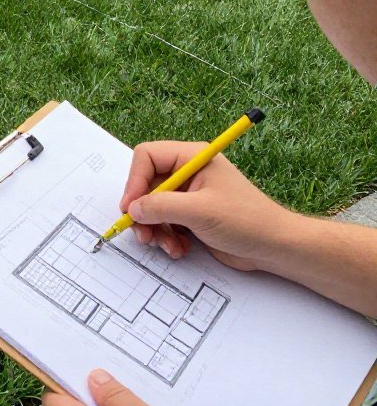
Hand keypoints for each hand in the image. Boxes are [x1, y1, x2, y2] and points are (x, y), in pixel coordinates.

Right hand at [119, 141, 297, 270]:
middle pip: (146, 185)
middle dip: (143, 212)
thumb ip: (161, 207)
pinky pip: (163, 223)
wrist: (274, 247)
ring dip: (154, 229)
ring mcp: (189, 195)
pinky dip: (165, 237)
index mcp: (192, 157)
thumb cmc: (246, 221)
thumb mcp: (199, 211)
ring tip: (166, 245)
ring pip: (152, 207)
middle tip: (143, 234)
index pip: (147, 157)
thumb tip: (133, 209)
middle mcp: (188, 172)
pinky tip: (179, 248)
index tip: (131, 207)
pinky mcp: (190, 215)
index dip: (135, 181)